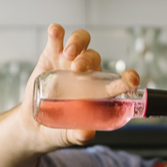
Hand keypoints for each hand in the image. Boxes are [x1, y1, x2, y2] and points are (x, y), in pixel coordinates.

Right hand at [19, 23, 139, 149]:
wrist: (35, 126)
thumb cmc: (60, 128)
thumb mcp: (70, 136)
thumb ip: (79, 135)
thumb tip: (87, 133)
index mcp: (98, 91)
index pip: (117, 82)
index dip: (127, 78)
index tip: (131, 79)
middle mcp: (87, 73)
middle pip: (94, 57)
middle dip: (88, 60)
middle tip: (77, 69)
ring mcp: (68, 62)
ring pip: (81, 41)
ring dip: (77, 43)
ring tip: (68, 53)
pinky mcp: (50, 56)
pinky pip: (56, 39)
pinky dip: (56, 32)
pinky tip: (55, 31)